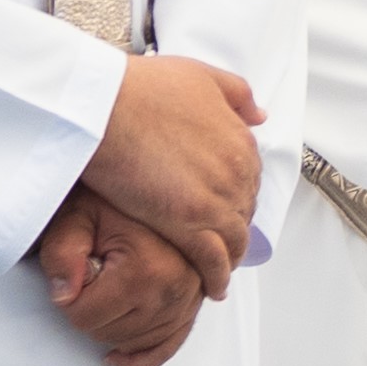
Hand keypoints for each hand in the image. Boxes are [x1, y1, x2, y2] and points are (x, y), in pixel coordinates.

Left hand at [27, 194, 213, 365]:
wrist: (149, 176)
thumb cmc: (110, 197)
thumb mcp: (75, 217)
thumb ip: (61, 253)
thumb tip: (63, 295)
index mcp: (147, 269)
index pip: (85, 318)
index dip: (68, 299)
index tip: (73, 272)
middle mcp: (176, 287)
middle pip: (109, 334)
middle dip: (90, 312)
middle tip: (90, 274)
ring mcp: (191, 297)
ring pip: (133, 341)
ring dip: (113, 325)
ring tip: (108, 287)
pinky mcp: (195, 301)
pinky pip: (169, 345)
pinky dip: (143, 355)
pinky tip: (120, 355)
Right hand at [78, 51, 264, 293]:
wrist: (106, 108)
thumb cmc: (142, 89)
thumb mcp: (201, 77)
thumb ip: (235, 94)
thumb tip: (260, 115)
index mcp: (240, 140)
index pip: (249, 181)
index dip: (236, 198)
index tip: (225, 210)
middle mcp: (237, 172)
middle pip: (243, 212)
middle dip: (233, 229)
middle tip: (221, 246)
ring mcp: (216, 200)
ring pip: (233, 241)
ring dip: (228, 259)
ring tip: (218, 273)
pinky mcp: (191, 225)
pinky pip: (213, 262)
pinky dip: (216, 278)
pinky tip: (212, 288)